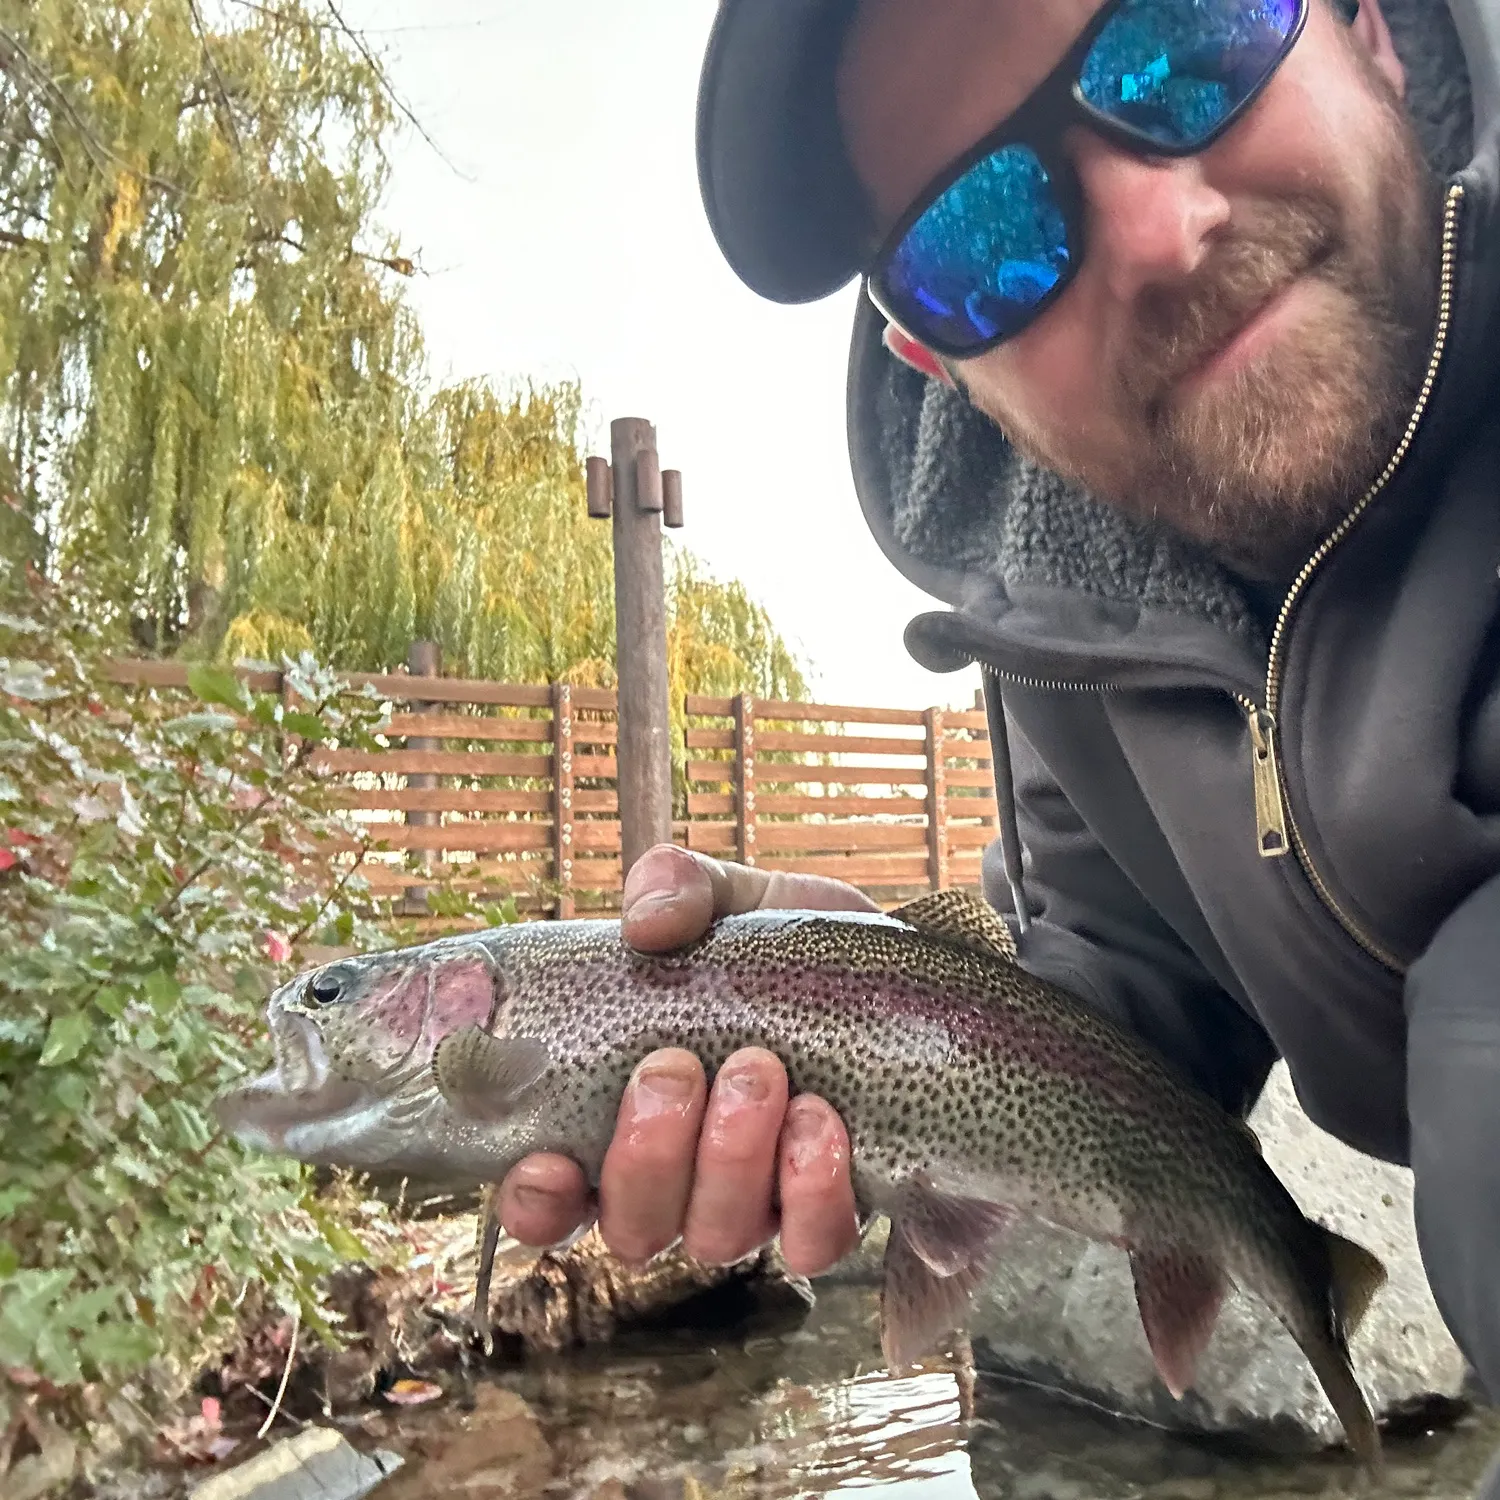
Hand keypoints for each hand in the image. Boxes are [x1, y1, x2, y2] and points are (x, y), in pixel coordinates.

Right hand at [496, 844, 878, 1273]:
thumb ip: (675, 887)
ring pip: (715, 1239)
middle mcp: (682, 1182)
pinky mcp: (833, 1213)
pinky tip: (820, 1124)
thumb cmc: (790, 947)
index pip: (552, 1200)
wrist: (905, 971)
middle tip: (679, 1067)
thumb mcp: (732, 898)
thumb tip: (646, 923)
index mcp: (626, 1117)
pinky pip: (810, 1245)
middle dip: (648, 1155)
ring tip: (760, 1071)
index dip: (535, 1202)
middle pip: (634, 1228)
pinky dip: (808, 1192)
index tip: (547, 1162)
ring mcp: (757, 1206)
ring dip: (728, 1159)